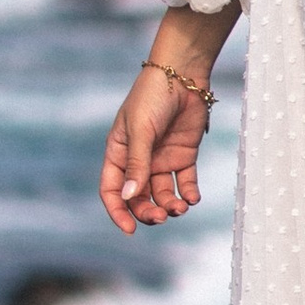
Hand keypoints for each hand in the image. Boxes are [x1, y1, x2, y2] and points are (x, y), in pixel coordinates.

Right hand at [100, 57, 214, 230]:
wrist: (183, 76)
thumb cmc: (153, 97)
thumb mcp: (141, 130)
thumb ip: (137, 164)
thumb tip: (130, 197)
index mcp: (118, 153)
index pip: (112, 190)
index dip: (118, 211)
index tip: (129, 229)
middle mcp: (138, 161)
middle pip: (139, 197)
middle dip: (148, 212)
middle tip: (161, 217)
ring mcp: (161, 159)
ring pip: (162, 194)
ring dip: (169, 206)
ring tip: (180, 208)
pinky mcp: (183, 156)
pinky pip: (184, 183)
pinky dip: (188, 194)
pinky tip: (192, 198)